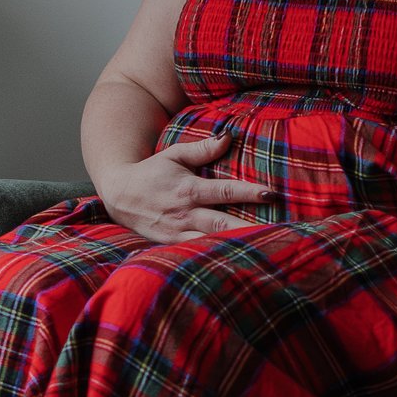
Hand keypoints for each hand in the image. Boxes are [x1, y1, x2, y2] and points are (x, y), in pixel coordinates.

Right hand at [96, 133, 273, 244]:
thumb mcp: (174, 155)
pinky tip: (236, 261)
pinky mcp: (172, 244)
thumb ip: (203, 149)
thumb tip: (229, 136)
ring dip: (236, 244)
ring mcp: (178, 232)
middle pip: (223, 221)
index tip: (272, 194)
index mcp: (189, 188)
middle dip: (250, 226)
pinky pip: (197, 252)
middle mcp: (185, 212)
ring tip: (262, 248)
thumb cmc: (150, 172)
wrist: (118, 195)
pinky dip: (215, 256)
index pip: (225, 190)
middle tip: (278, 230)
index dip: (249, 192)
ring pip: (212, 241)